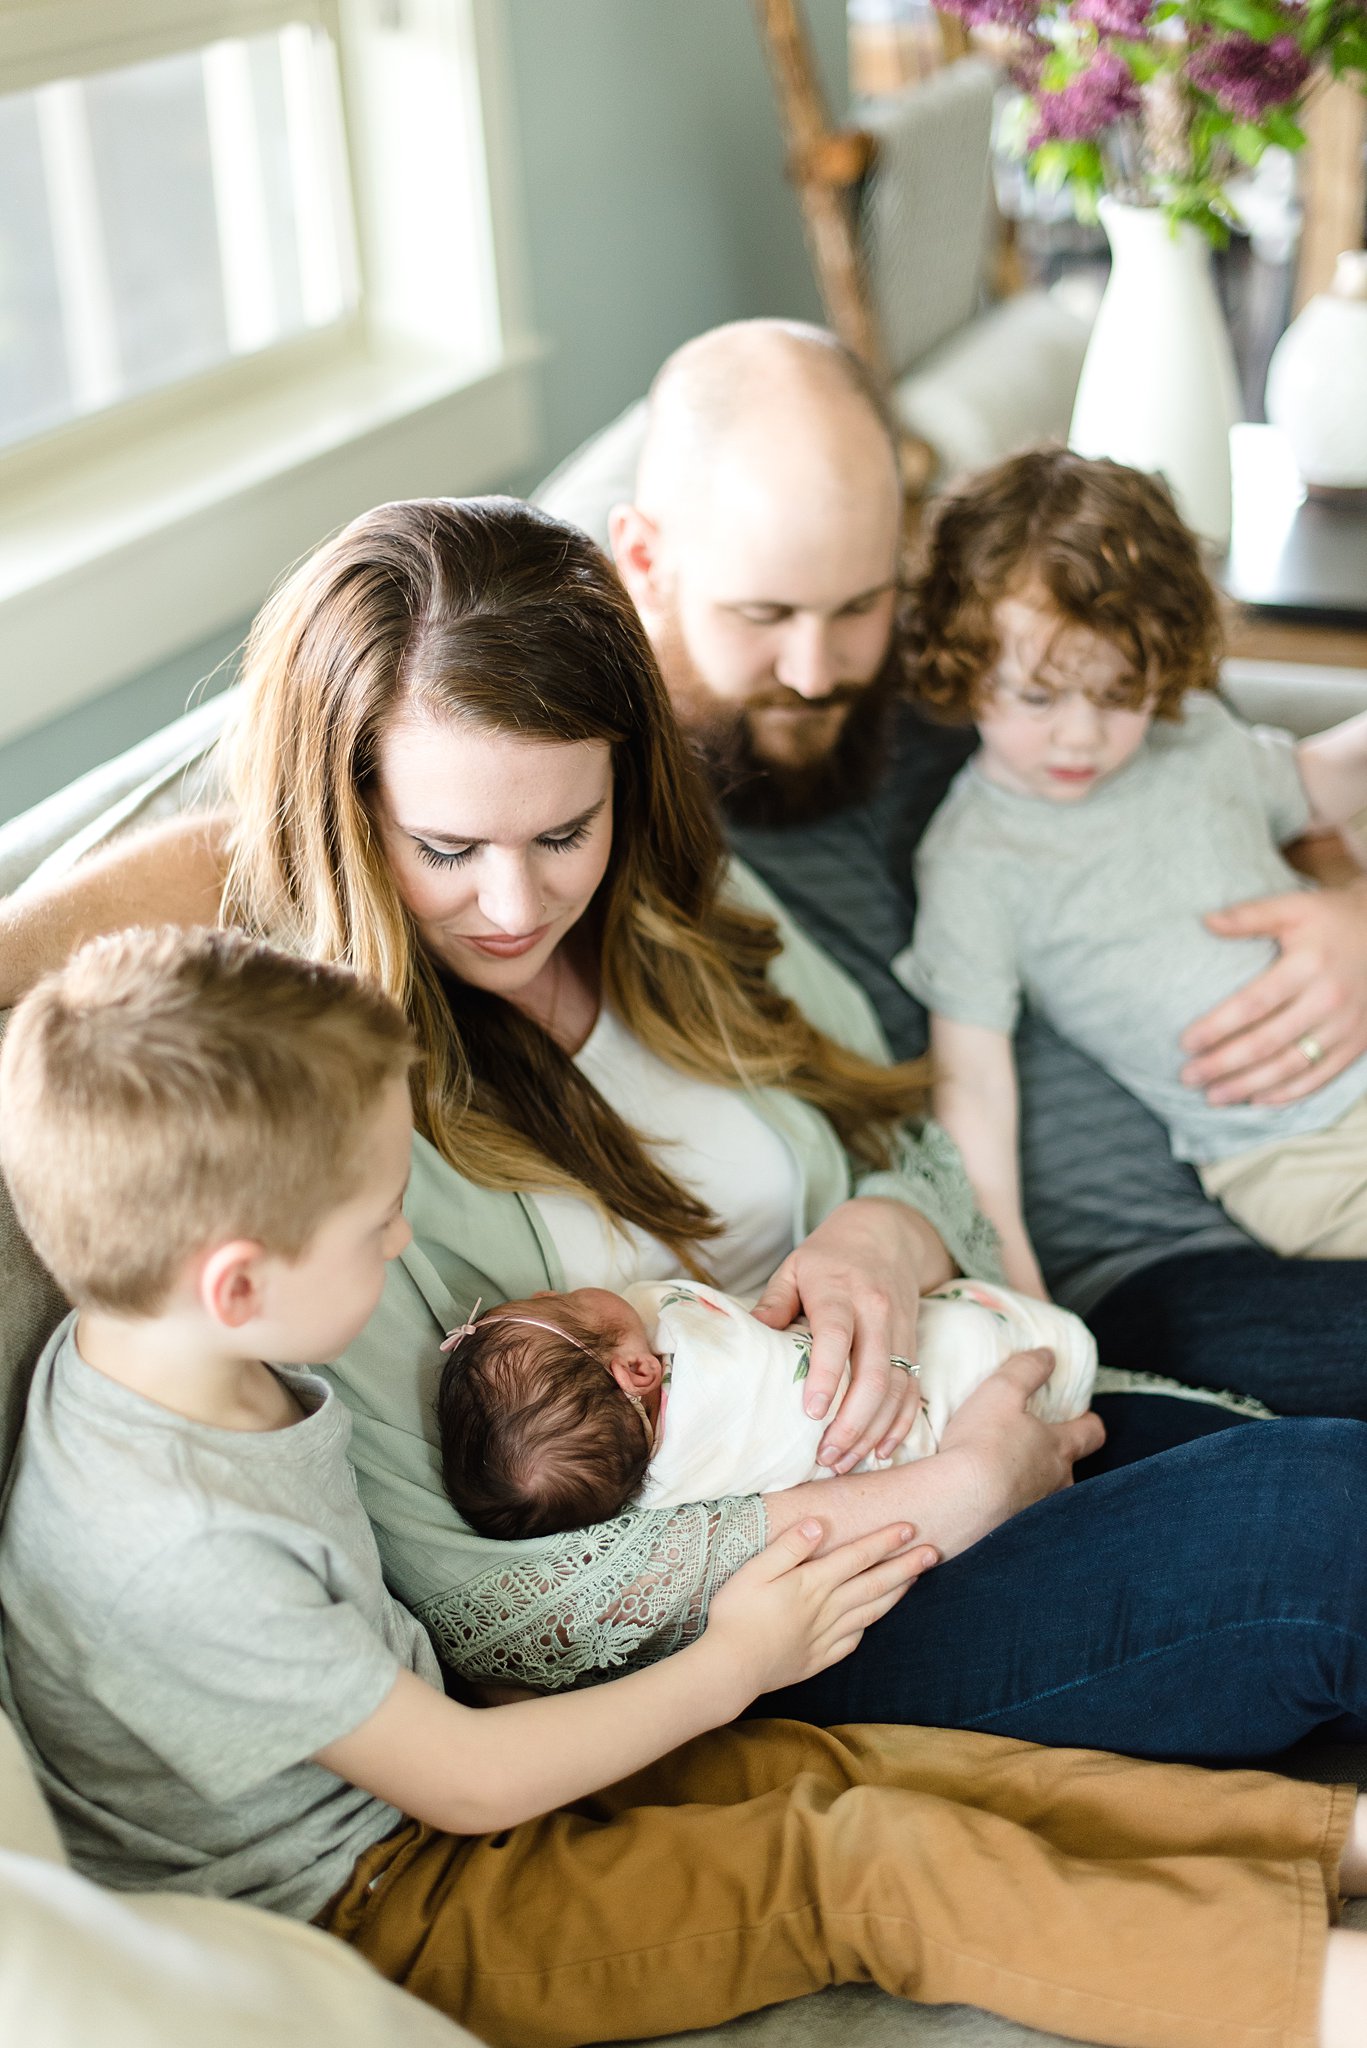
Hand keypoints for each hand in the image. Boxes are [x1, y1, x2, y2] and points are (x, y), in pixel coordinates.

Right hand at [704, 1518, 935, 1694]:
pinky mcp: (818, 1658)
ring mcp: (825, 1636)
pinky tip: (873, 1621)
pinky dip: (868, 1626)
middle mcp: (826, 1608)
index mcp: (812, 1583)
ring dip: (896, 1594)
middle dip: (905, 1566)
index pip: (857, 1556)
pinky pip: (852, 1640)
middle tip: (932, 1552)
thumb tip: (819, 1523)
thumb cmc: (736, 1614)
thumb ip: (789, 1547)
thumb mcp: (755, 1571)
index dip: (884, 1541)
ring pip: (870, 1611)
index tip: (909, 1528)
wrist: (731, 1668)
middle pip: (874, 1583)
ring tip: (915, 1580)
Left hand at [752, 1199, 948, 1474]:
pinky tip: (880, 1450)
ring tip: (845, 1461)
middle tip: (826, 1455)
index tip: (812, 1412)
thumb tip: (752, 1332)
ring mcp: (900, 1331)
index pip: (837, 1336)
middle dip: (852, 1421)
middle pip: (873, 1373)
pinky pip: (912, 1390)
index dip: (826, 1375)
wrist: (887, 1234)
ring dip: (872, 1430)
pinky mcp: (913, 1344)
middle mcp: (876, 1312)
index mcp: (841, 1291)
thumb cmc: (830, 1256)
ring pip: (895, 1389)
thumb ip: (774, 1301)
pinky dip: (900, 1424)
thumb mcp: (795, 1265)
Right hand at [937, 1348, 1104, 1523]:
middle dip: (1061, 1459)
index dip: (1090, 1423)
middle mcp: (1057, 1483)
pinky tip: (993, 1504)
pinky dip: (1012, 1508)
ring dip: (1034, 1486)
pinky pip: (1022, 1518)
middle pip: (1071, 1469)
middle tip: (1040, 1449)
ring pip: (1047, 1497)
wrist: (961, 1501)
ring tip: (1009, 1478)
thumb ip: (1027, 1369)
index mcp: (1060, 1448)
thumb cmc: (984, 1442)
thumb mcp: (1002, 1391)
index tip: (1085, 1417)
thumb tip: (1048, 1355)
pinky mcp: (1016, 1534)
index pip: (1092, 1434)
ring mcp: (1039, 1513)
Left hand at [1180, 881, 1366, 1104]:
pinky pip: (1320, 1076)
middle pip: (1267, 1042)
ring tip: (1213, 1097)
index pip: (1254, 1004)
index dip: (1218, 1026)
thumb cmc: (1332, 919)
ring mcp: (1346, 1026)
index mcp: (1308, 966)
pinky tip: (1257, 1100)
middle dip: (1224, 1064)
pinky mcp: (1358, 1043)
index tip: (1185, 1042)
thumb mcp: (1294, 907)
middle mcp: (1329, 1000)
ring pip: (1291, 1067)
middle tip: (1188, 1077)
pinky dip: (1288, 1094)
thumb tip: (1205, 921)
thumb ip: (1250, 916)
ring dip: (1249, 1086)